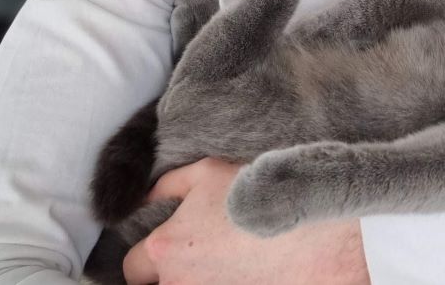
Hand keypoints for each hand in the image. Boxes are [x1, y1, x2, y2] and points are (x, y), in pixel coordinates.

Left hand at [123, 157, 369, 284]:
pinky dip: (225, 279)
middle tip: (198, 249)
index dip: (146, 251)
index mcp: (166, 249)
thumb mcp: (207, 171)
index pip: (132, 266)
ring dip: (198, 276)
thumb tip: (146, 198)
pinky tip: (244, 267)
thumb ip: (167, 186)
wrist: (312, 226)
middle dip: (170, 271)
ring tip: (226, 255)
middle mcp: (180, 283)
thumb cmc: (257, 191)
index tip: (166, 241)